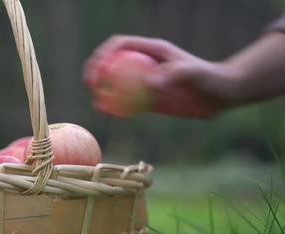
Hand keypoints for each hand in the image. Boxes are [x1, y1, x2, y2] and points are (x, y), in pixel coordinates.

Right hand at [84, 35, 239, 118]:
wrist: (220, 95)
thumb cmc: (210, 79)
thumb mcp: (194, 74)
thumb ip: (173, 75)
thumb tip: (149, 83)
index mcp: (152, 50)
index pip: (120, 45)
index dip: (104, 53)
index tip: (98, 68)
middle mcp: (144, 63)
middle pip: (112, 62)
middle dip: (96, 69)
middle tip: (90, 84)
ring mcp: (144, 81)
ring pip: (115, 83)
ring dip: (102, 90)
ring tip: (95, 101)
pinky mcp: (148, 98)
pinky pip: (125, 101)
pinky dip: (114, 106)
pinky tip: (106, 112)